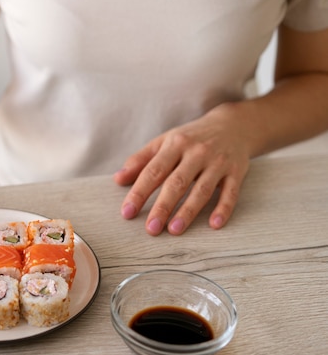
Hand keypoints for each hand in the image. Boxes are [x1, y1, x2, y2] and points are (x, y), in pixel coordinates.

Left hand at [114, 104, 250, 235]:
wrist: (234, 124)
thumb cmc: (191, 138)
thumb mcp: (164, 142)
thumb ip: (140, 160)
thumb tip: (118, 179)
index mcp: (175, 144)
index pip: (153, 171)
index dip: (139, 192)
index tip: (127, 212)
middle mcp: (196, 152)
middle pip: (177, 182)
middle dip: (163, 207)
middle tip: (151, 229)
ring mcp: (218, 162)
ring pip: (202, 190)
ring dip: (188, 211)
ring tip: (174, 230)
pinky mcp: (236, 171)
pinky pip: (230, 192)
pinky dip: (223, 208)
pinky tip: (214, 224)